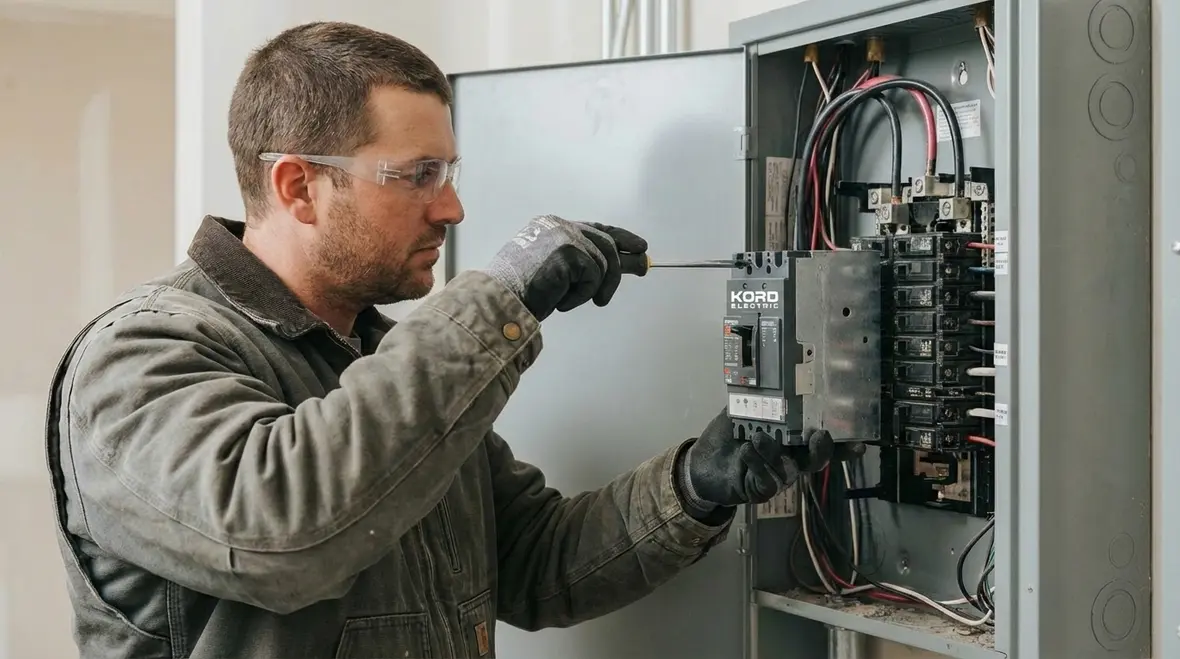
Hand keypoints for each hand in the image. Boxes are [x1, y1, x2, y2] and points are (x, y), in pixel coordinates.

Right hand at [483, 215, 647, 320]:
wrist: (500, 299)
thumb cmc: (522, 292)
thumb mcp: (559, 270)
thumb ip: (585, 262)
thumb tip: (627, 262)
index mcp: (551, 225)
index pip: (595, 228)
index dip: (620, 237)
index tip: (639, 246)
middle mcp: (558, 225)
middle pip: (605, 242)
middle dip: (625, 261)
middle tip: (644, 268)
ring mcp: (564, 235)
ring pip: (604, 263)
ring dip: (596, 288)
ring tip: (576, 301)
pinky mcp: (569, 251)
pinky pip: (593, 277)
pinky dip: (581, 296)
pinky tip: (562, 302)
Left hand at [677, 409, 865, 512]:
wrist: (701, 464)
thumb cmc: (727, 436)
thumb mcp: (741, 411)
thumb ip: (757, 400)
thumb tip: (771, 379)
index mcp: (790, 441)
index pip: (819, 442)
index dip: (842, 446)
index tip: (859, 444)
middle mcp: (789, 460)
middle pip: (815, 461)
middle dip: (822, 450)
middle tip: (821, 436)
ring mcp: (776, 477)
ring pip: (789, 470)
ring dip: (775, 452)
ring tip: (760, 437)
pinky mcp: (759, 490)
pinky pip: (767, 482)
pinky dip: (758, 465)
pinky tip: (747, 452)